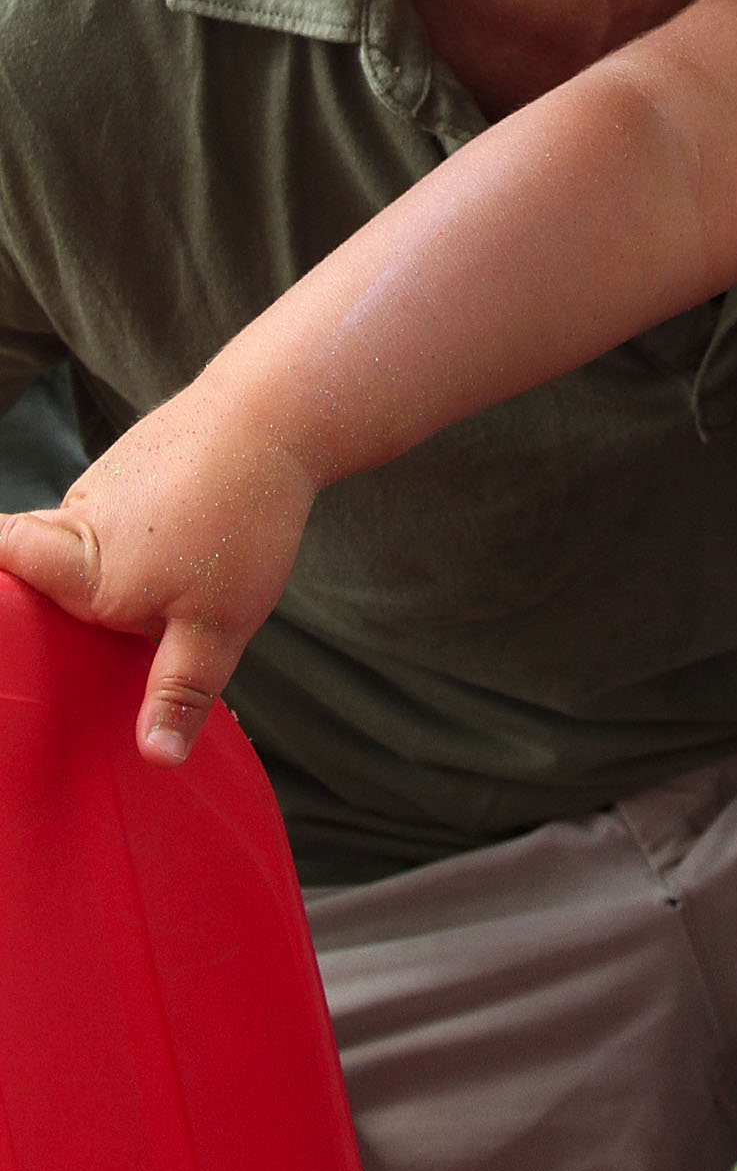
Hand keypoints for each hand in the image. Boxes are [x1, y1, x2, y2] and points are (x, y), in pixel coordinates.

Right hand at [0, 388, 315, 763]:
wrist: (275, 413)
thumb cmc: (243, 516)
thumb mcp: (221, 622)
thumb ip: (180, 689)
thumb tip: (154, 758)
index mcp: (84, 571)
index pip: (1, 561)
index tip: (2, 618)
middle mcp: (75, 525)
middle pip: (32, 569)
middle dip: (51, 607)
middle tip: (83, 638)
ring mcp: (100, 489)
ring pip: (80, 545)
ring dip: (104, 572)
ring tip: (158, 592)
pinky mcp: (128, 465)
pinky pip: (112, 516)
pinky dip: (132, 538)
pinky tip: (179, 549)